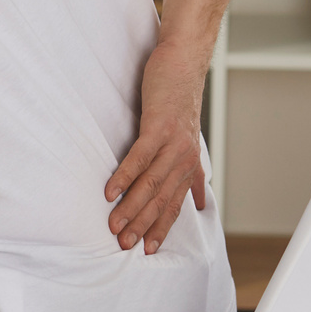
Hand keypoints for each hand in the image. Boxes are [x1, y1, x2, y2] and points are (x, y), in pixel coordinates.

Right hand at [105, 52, 208, 254]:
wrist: (183, 62)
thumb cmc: (179, 98)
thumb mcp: (187, 138)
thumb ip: (192, 171)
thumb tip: (200, 201)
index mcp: (187, 164)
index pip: (174, 204)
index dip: (161, 228)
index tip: (148, 250)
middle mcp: (183, 157)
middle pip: (161, 199)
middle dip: (143, 225)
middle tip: (124, 245)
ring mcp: (172, 142)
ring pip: (150, 183)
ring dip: (131, 207)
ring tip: (114, 225)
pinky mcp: (158, 126)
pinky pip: (139, 157)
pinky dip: (124, 175)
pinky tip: (110, 191)